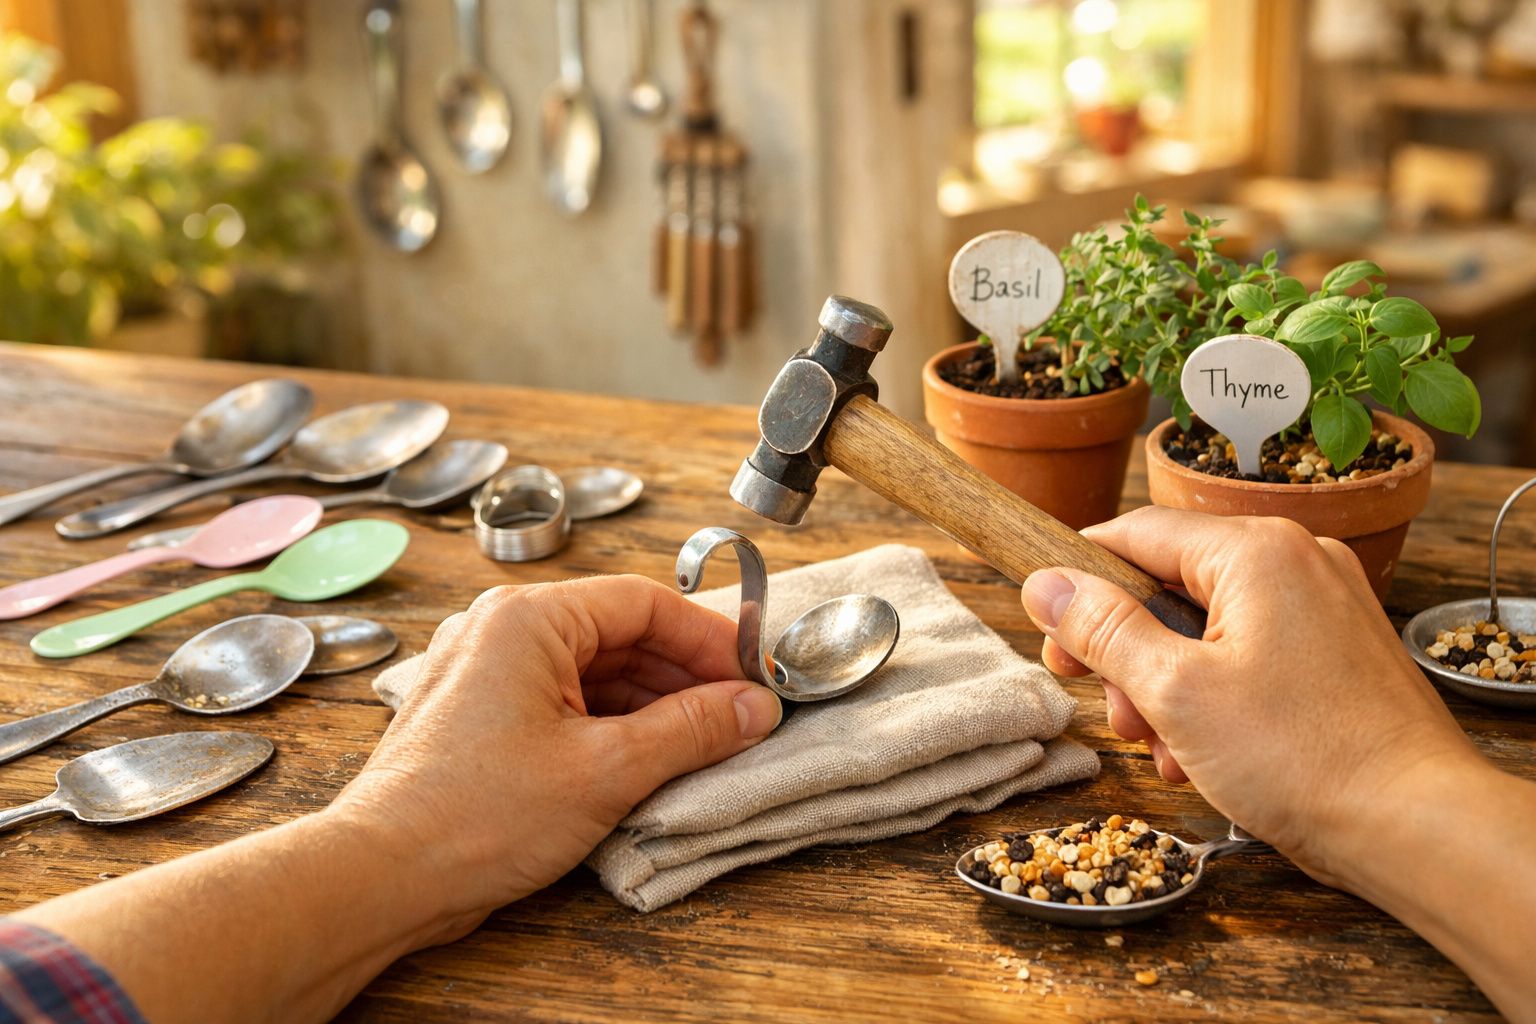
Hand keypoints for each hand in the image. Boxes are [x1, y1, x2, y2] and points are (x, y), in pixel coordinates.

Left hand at [333, 575, 781, 933]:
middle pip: (619, 633)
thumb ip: (691, 730)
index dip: (707, 639)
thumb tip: (754, 707)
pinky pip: (563, 700)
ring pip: (593, 670)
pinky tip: (649, 757)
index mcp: (527, 618)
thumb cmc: (476, 816)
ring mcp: (486, 671)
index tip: (752, 676)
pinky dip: (611, 723)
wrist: (383, 876)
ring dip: (652, 703)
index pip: (643, 602)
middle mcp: (501, 630)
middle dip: (684, 676)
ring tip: (704, 743)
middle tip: (738, 716)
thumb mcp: (606, 769)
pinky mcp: (480, 714)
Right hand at [1020, 506, 1480, 885]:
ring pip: (1207, 627)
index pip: (1135, 533)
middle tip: (1100, 702)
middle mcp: (1296, 560)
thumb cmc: (1304, 757)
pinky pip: (1249, 653)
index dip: (1078, 578)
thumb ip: (1102, 629)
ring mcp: (1323, 605)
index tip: (1045, 626)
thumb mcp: (1174, 692)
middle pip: (1170, 585)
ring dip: (1165, 685)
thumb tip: (1043, 582)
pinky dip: (1213, 696)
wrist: (1416, 827)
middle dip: (1125, 651)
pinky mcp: (1336, 650)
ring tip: (1161, 747)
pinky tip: (1201, 755)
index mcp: (1256, 550)